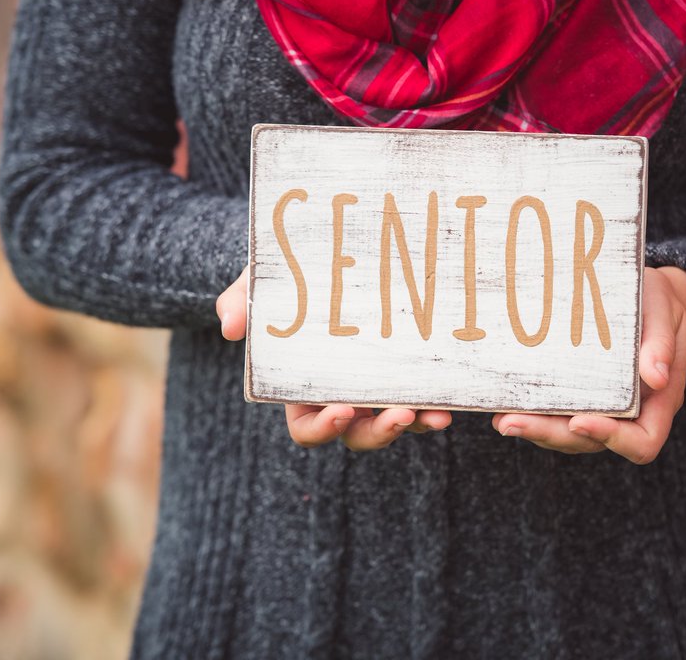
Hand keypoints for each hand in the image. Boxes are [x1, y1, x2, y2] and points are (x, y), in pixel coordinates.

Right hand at [215, 266, 451, 449]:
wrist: (327, 250)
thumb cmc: (287, 275)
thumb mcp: (261, 280)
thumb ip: (243, 300)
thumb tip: (229, 327)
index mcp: (304, 388)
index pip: (308, 429)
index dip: (323, 428)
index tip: (341, 410)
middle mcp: (343, 394)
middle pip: (359, 435)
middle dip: (380, 432)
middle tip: (401, 415)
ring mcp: (380, 384)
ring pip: (399, 421)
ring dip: (418, 424)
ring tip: (437, 415)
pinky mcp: (412, 368)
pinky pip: (427, 394)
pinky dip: (440, 399)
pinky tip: (455, 395)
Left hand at [490, 266, 685, 464]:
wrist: (648, 295)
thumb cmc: (659, 303)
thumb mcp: (664, 312)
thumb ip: (661, 342)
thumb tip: (656, 377)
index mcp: (660, 400)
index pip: (642, 441)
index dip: (612, 439)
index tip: (578, 420)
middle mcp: (631, 413)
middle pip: (593, 443)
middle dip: (552, 434)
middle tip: (512, 422)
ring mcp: (605, 408)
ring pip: (571, 436)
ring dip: (537, 430)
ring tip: (503, 419)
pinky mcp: (583, 396)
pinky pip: (560, 417)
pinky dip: (535, 414)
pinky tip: (506, 405)